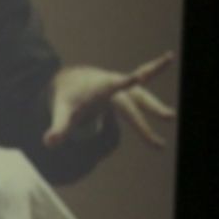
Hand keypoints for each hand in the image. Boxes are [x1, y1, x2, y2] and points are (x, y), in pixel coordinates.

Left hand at [45, 50, 176, 148]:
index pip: (115, 86)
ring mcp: (121, 88)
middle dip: (151, 110)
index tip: (140, 75)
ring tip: (170, 116)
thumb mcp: (60, 113)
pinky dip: (151, 96)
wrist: (69, 82)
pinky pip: (140, 96)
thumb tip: (49, 143)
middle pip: (134, 99)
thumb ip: (57, 129)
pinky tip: (164, 92)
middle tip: (169, 116)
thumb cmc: (66, 98)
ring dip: (155, 107)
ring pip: (141, 96)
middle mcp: (114, 86)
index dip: (126, 82)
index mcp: (100, 88)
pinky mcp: (124, 93)